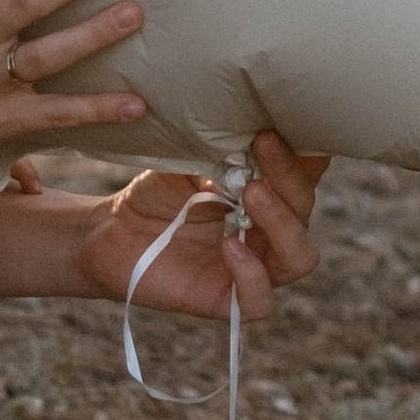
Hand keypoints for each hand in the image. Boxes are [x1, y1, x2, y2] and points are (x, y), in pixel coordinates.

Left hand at [70, 133, 327, 324]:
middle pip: (304, 211)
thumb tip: (251, 118)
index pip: (304, 176)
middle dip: (289, 176)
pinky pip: (259, 300)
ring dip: (281, 223)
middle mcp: (269, 232)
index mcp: (269, 196)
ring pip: (298, 257)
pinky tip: (231, 246)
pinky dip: (251, 274)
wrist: (113, 231)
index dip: (307, 153)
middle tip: (263, 144)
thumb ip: (224, 149)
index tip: (287, 121)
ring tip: (252, 192)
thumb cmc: (158, 192)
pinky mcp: (227, 300)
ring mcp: (253, 268)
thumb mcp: (190, 160)